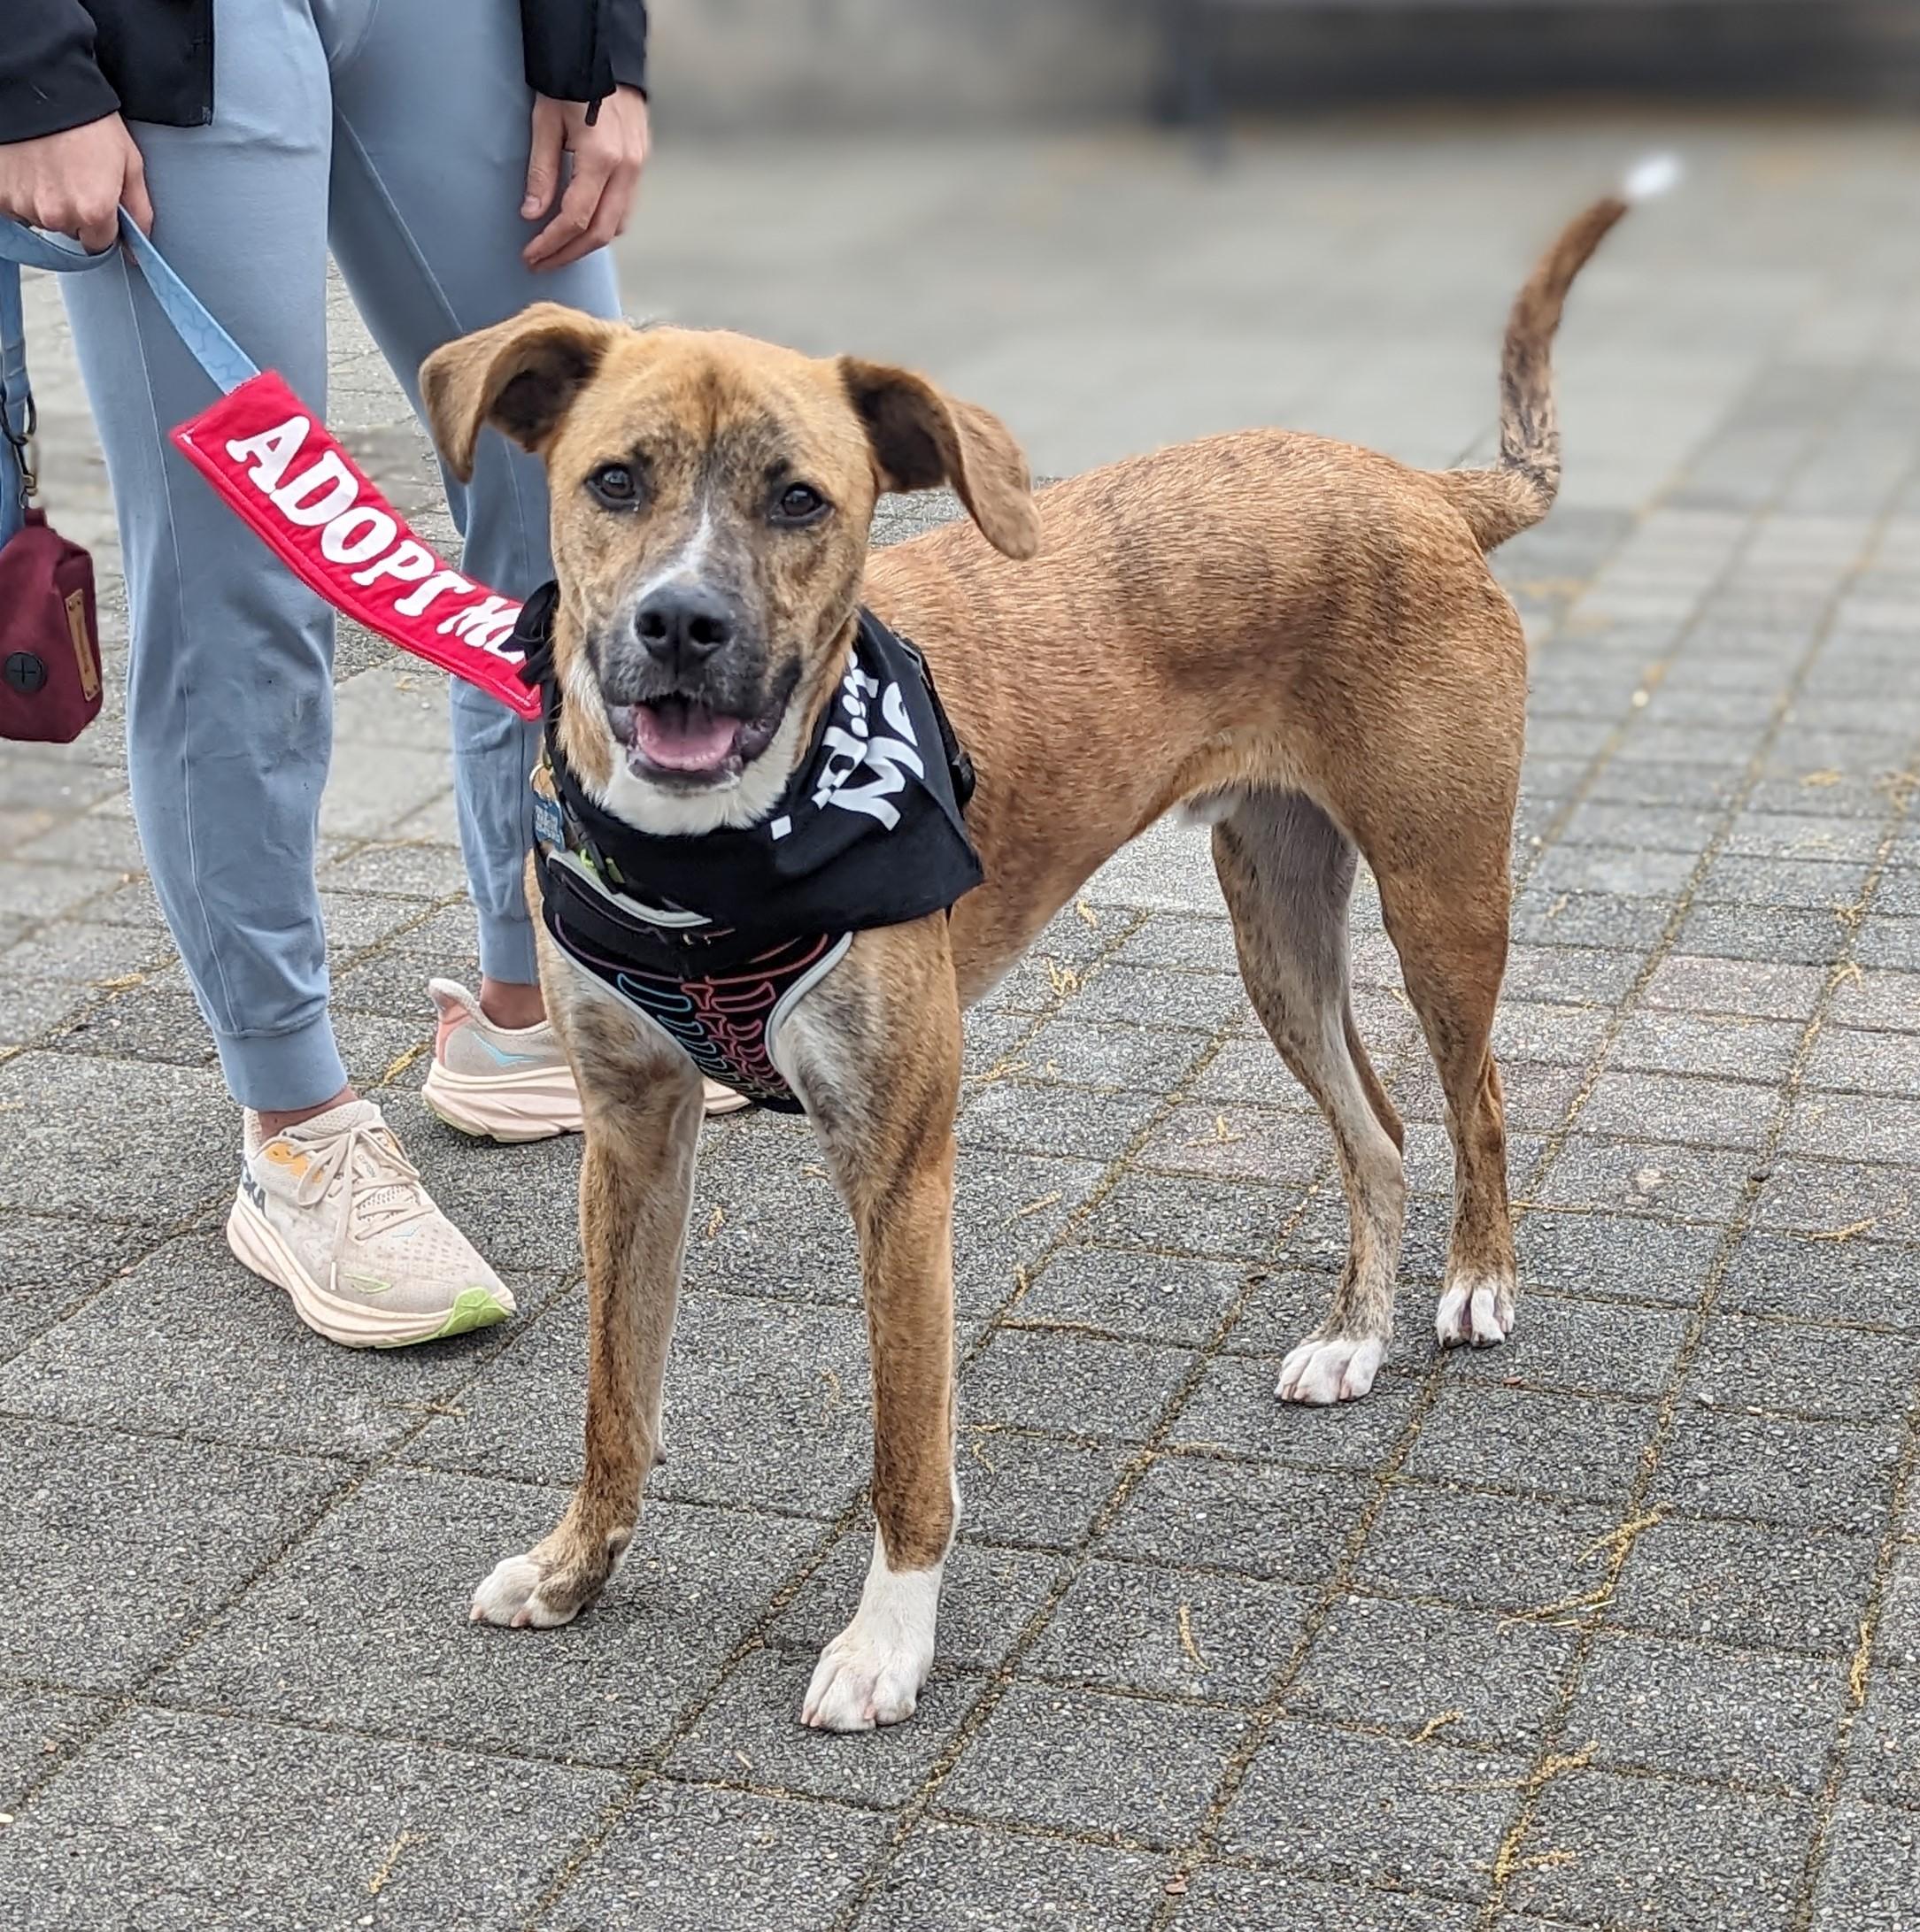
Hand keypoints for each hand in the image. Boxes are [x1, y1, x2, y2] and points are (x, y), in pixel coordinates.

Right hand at [0, 114, 151, 250]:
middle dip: (74, 211)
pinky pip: (15, 204)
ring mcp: (24, 204)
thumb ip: (138, 209)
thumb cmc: (87, 119)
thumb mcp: (129, 162)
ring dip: (47, 199)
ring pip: (42, 217)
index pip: (99, 244)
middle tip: (73, 174)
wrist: (39, 85)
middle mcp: (57, 214)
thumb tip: (140, 242)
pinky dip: (22, 190)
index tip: (98, 203)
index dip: (101, 224)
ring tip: (50, 165)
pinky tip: (30, 165)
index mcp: (93, 212)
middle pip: (69, 230)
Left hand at [521, 87, 647, 271]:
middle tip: (541, 263)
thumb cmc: (572, 83)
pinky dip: (602, 225)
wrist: (606, 55)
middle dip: (568, 253)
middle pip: (599, 233)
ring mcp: (638, 169)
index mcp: (601, 158)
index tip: (531, 255)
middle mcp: (626, 170)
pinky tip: (580, 227)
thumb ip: (541, 172)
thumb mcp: (546, 122)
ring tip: (558, 249)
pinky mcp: (640, 165)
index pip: (575, 218)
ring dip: (586, 244)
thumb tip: (532, 214)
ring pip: (616, 226)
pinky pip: (624, 209)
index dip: (551, 243)